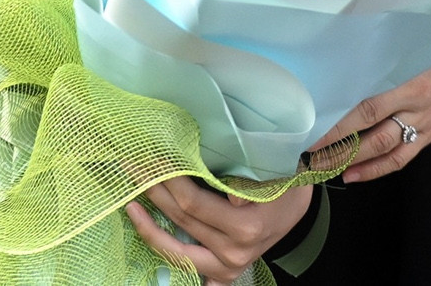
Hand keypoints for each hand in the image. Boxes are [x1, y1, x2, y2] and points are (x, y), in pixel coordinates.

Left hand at [126, 178, 311, 284]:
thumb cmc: (285, 179)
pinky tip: (154, 248)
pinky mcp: (227, 274)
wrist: (299, 201)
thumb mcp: (272, 174)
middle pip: (181, 220)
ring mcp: (230, 267)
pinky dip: (176, 266)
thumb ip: (247, 184)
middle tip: (133, 167)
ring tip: (131, 205)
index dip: (166, 179)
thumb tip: (230, 197)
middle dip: (153, 191)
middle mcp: (235, 252)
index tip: (149, 156)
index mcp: (245, 227)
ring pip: (179, 251)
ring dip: (150, 228)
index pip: (191, 202)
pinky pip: (196, 277)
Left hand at [306, 44, 430, 184]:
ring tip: (329, 169)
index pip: (367, 111)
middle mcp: (416, 110)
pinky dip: (377, 168)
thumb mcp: (407, 58)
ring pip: (386, 151)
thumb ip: (379, 71)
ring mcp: (424, 126)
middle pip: (373, 138)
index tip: (314, 135)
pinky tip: (357, 173)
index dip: (340, 127)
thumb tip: (341, 84)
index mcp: (409, 87)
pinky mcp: (429, 137)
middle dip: (341, 151)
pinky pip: (401, 158)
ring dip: (355, 163)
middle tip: (312, 159)